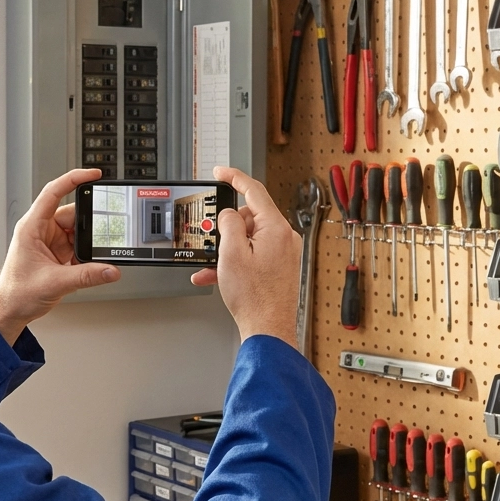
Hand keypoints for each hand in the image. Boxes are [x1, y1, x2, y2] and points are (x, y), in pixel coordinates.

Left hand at [0, 169, 120, 342]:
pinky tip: (87, 264)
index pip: (53, 192)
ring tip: (92, 256)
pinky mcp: (57, 253)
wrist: (10, 310)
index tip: (93, 175)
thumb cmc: (16, 292)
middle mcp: (41, 230)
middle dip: (89, 223)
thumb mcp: (55, 283)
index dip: (74, 179)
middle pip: (72, 214)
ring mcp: (50, 241)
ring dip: (87, 242)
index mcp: (32, 227)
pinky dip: (86, 254)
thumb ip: (86, 276)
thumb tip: (110, 270)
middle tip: (103, 233)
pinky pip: (78, 245)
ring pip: (78, 231)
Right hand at [191, 166, 301, 346]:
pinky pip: (253, 254)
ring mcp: (284, 252)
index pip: (254, 190)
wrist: (268, 329)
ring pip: (249, 237)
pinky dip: (236, 260)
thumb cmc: (254, 297)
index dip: (234, 177)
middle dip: (228, 226)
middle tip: (214, 240)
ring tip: (215, 265)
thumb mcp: (231, 253)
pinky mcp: (280, 266)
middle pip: (250, 216)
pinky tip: (218, 275)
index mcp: (276, 228)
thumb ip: (228, 224)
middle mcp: (285, 237)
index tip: (220, 172)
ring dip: (228, 248)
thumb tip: (228, 215)